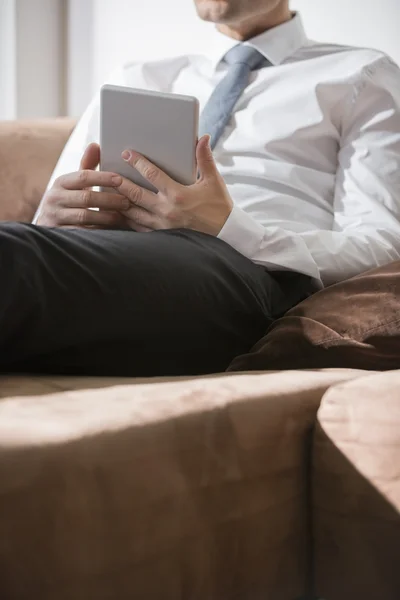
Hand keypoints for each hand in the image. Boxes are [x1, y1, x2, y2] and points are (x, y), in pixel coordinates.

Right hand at [36, 143, 127, 227]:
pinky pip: (83, 232)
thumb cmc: (67, 199)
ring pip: (85, 216)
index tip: (121, 179)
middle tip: (127, 201)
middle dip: (109, 199)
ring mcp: (56, 217)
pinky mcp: (61, 233)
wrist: (48, 223)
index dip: (103, 178)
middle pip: (86, 198)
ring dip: (106, 216)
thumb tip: (96, 145)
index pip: (83, 176)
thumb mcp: (73, 183)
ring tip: (122, 216)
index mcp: (60, 182)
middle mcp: (55, 199)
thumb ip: (86, 166)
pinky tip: (111, 229)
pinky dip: (99, 230)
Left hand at [116, 135, 232, 234]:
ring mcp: (162, 226)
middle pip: (135, 194)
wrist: (225, 235)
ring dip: (119, 202)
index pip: (152, 174)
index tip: (127, 153)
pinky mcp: (161, 236)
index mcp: (178, 194)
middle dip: (120, 182)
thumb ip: (205, 159)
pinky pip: (138, 228)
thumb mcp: (214, 181)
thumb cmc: (219, 207)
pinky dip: (126, 220)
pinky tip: (117, 214)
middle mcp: (167, 210)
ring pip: (133, 213)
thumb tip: (202, 137)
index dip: (138, 162)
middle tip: (108, 172)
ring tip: (106, 192)